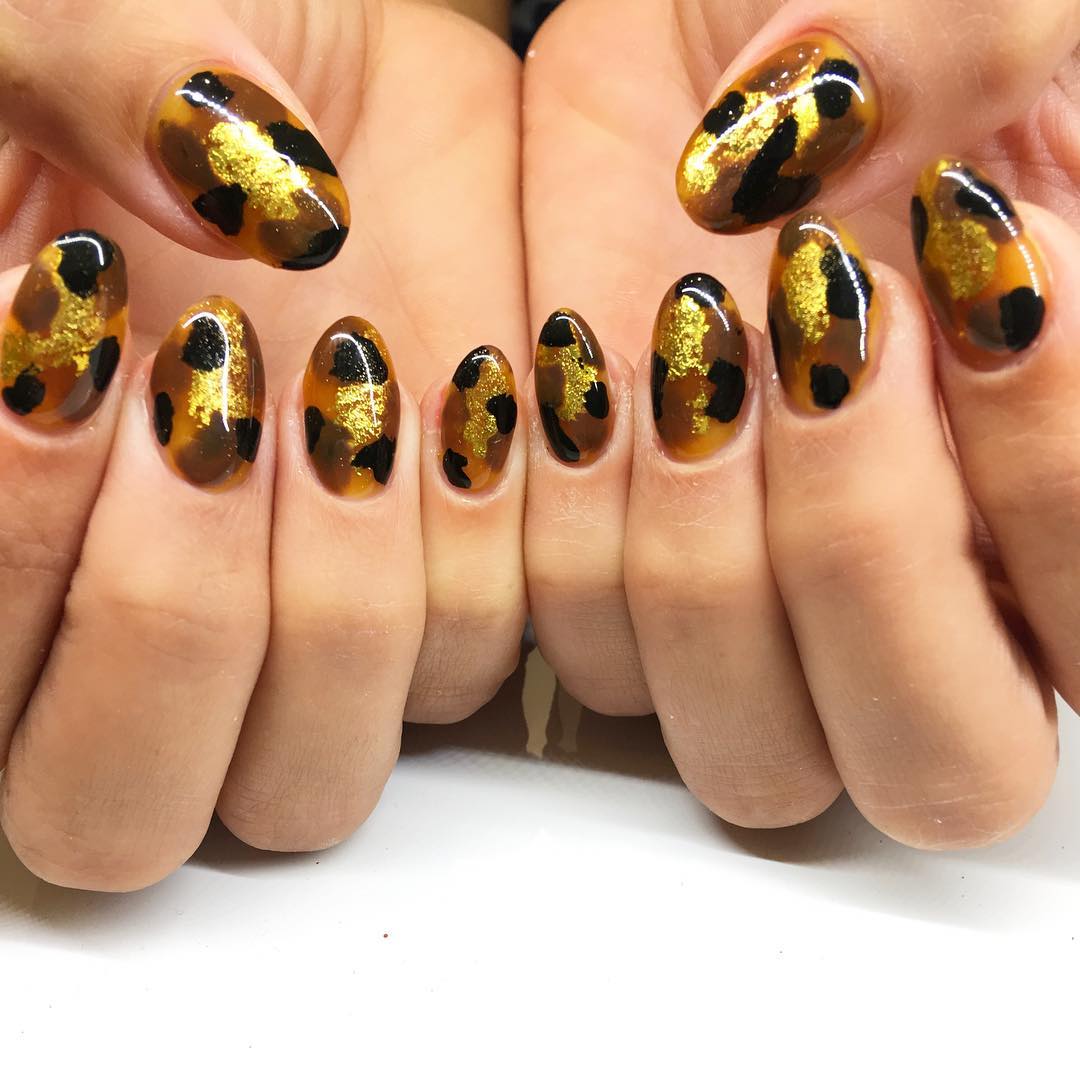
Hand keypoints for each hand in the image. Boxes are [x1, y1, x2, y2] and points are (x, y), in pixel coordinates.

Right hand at [0, 0, 526, 887]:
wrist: (312, 71)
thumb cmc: (156, 48)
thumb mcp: (70, 23)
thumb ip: (83, 72)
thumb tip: (235, 186)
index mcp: (13, 519)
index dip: (27, 533)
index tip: (77, 335)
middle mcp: (132, 619)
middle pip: (111, 810)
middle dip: (165, 631)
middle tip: (203, 410)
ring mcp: (298, 626)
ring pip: (306, 784)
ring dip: (328, 613)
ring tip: (338, 402)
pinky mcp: (441, 584)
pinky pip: (467, 670)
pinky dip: (468, 565)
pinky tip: (454, 410)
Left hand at [522, 0, 1079, 845]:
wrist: (698, 54)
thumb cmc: (857, 21)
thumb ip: (976, 46)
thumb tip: (892, 156)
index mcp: (1046, 491)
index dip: (1051, 491)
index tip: (989, 277)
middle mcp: (919, 591)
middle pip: (934, 767)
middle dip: (870, 567)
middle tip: (831, 347)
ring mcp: (757, 606)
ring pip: (753, 753)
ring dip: (713, 566)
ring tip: (695, 353)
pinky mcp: (613, 575)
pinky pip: (592, 655)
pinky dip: (583, 535)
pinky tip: (590, 371)